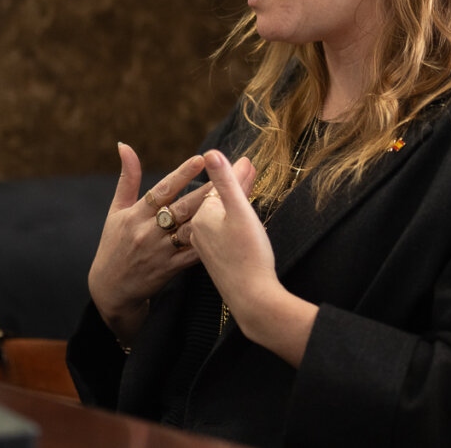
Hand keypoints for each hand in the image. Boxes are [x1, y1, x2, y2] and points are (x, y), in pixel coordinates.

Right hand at [87, 144, 250, 346]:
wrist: (109, 290)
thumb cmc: (113, 245)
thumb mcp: (115, 211)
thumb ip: (127, 178)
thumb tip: (124, 145)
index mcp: (136, 214)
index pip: (162, 190)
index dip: (182, 174)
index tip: (201, 158)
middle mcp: (148, 231)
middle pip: (182, 207)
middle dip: (208, 191)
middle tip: (230, 175)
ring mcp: (160, 251)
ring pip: (191, 229)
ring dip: (213, 215)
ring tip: (234, 201)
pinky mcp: (170, 269)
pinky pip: (193, 254)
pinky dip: (210, 242)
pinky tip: (227, 231)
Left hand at [191, 149, 317, 366]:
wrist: (253, 298)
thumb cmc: (250, 253)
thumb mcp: (240, 211)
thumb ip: (225, 181)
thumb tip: (212, 153)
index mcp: (201, 216)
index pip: (220, 188)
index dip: (237, 176)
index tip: (251, 164)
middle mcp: (197, 231)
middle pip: (219, 201)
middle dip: (235, 187)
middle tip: (251, 170)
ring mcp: (205, 247)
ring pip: (220, 218)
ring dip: (234, 205)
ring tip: (247, 192)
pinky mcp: (215, 260)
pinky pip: (222, 234)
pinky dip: (233, 224)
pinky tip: (242, 224)